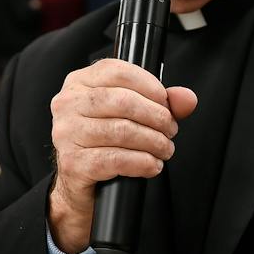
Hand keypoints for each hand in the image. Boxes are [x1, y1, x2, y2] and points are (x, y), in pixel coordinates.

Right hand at [48, 59, 197, 252]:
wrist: (78, 181)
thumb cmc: (102, 141)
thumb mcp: (129, 114)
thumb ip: (159, 102)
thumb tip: (186, 99)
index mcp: (79, 83)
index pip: (118, 72)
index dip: (150, 86)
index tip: (166, 103)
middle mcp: (67, 104)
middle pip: (123, 101)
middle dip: (156, 117)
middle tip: (170, 130)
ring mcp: (66, 134)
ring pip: (122, 131)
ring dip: (153, 142)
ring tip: (164, 149)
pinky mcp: (73, 162)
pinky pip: (116, 159)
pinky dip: (142, 163)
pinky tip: (151, 164)